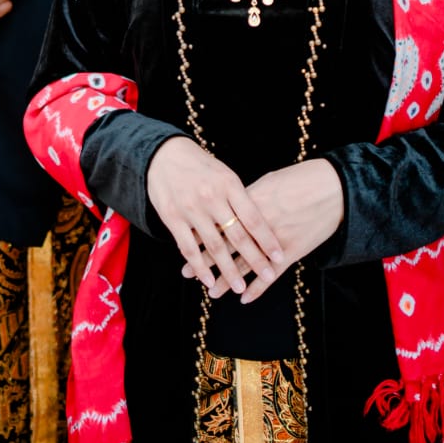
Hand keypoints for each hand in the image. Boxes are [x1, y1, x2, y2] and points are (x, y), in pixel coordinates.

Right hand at [147, 137, 285, 298]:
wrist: (164, 154)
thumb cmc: (200, 166)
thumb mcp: (224, 175)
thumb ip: (239, 197)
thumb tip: (261, 221)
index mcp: (228, 184)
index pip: (252, 217)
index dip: (267, 239)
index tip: (279, 256)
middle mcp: (211, 197)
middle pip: (237, 235)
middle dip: (254, 259)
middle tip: (268, 276)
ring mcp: (191, 209)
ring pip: (214, 246)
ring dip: (228, 270)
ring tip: (240, 287)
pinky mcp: (173, 218)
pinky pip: (188, 248)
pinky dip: (200, 266)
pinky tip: (209, 280)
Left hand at [180, 158, 343, 303]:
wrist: (332, 188)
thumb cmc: (300, 180)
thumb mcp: (269, 183)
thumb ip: (248, 197)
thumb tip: (231, 203)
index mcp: (249, 202)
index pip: (218, 221)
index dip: (200, 234)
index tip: (184, 244)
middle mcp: (257, 224)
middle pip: (226, 245)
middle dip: (205, 260)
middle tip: (187, 273)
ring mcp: (273, 240)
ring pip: (245, 264)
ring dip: (227, 279)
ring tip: (211, 291)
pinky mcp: (291, 252)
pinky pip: (270, 275)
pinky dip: (257, 288)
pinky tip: (244, 298)